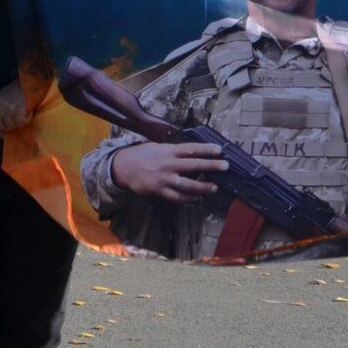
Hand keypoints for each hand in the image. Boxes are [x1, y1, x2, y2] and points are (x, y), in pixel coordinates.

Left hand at [0, 80, 35, 135]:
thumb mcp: (8, 97)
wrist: (35, 79)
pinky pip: (21, 121)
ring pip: (11, 125)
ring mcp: (6, 106)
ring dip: (20, 122)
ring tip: (26, 112)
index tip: (4, 133)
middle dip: (10, 128)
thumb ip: (4, 110)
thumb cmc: (24, 89)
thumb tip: (6, 128)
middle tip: (19, 123)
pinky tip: (30, 110)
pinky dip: (27, 118)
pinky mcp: (16, 108)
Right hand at [107, 140, 225, 200]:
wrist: (121, 167)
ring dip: (203, 187)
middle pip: (194, 165)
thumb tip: (192, 153)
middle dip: (211, 166)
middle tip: (225, 166)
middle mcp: (168, 165)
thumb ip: (173, 151)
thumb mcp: (156, 147)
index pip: (190, 149)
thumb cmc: (141, 155)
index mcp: (167, 151)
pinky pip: (177, 198)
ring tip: (214, 188)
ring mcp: (164, 179)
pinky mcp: (159, 191)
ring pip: (188, 185)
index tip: (220, 149)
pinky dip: (188, 199)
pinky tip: (195, 199)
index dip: (206, 149)